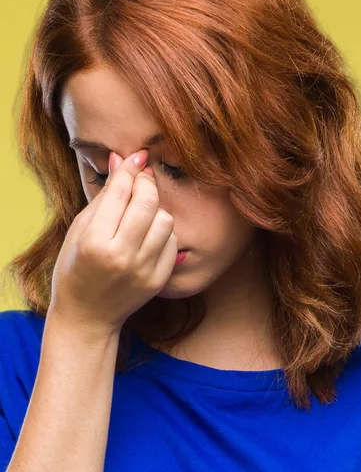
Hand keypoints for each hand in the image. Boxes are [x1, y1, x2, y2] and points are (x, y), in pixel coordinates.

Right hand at [48, 149, 177, 337]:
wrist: (87, 315)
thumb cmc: (76, 268)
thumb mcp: (79, 230)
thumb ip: (104, 196)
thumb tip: (121, 159)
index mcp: (94, 242)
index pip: (120, 193)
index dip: (130, 169)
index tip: (138, 156)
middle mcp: (121, 256)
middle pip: (148, 203)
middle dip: (147, 184)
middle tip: (142, 179)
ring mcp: (143, 270)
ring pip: (166, 220)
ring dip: (156, 210)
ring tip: (142, 214)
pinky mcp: (158, 279)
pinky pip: (172, 242)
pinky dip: (163, 233)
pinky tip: (148, 235)